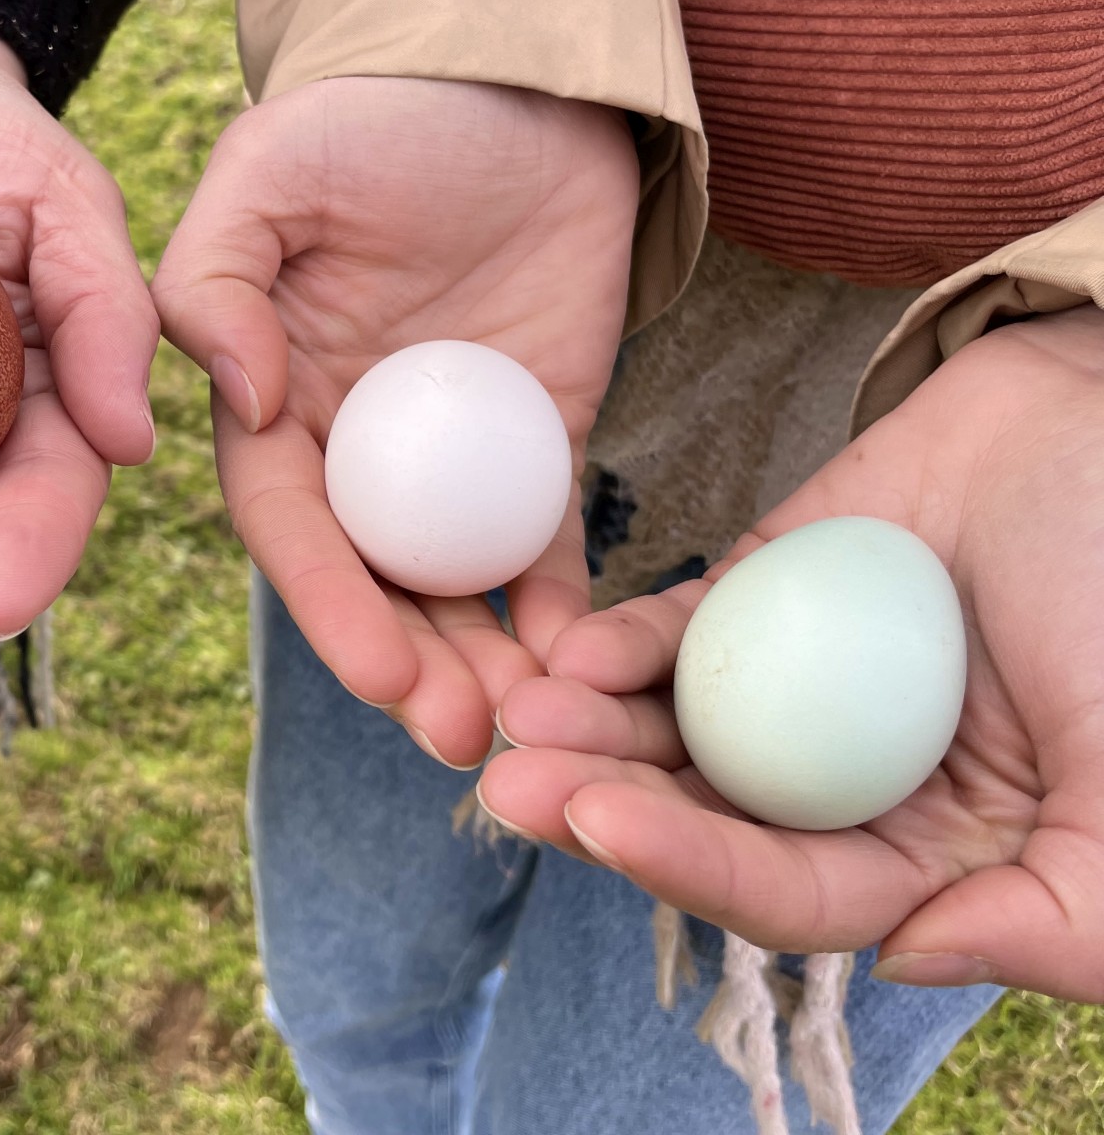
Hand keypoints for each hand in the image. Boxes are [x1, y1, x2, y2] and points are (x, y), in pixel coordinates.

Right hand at [153, 78, 639, 765]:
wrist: (515, 74)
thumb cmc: (374, 112)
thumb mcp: (270, 173)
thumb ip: (217, 284)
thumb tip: (248, 405)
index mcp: (275, 398)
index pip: (289, 521)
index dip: (327, 600)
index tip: (377, 671)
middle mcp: (354, 445)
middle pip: (374, 579)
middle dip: (413, 667)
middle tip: (465, 733)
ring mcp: (453, 453)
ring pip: (458, 584)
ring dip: (486, 663)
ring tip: (535, 730)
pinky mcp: (544, 440)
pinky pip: (548, 541)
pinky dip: (566, 606)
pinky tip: (591, 661)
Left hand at [481, 307, 1103, 998]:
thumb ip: (1061, 914)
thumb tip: (905, 956)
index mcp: (927, 855)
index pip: (788, 892)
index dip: (692, 868)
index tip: (599, 826)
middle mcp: (842, 786)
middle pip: (701, 819)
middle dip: (600, 807)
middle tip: (510, 785)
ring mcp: (791, 692)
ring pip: (669, 735)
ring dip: (587, 732)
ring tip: (518, 715)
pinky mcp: (758, 601)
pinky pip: (675, 637)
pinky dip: (620, 647)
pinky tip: (570, 650)